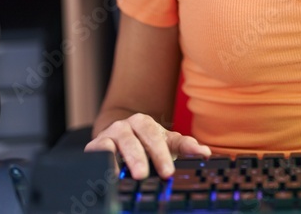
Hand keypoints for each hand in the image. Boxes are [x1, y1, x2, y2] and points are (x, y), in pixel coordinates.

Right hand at [85, 112, 210, 178]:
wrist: (115, 141)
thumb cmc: (145, 144)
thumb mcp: (166, 144)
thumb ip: (186, 147)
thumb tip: (206, 153)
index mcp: (144, 123)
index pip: (155, 136)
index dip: (162, 154)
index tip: (169, 173)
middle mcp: (126, 126)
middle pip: (136, 140)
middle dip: (144, 158)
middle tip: (151, 175)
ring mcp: (109, 135)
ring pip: (116, 143)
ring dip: (125, 159)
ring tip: (134, 176)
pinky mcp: (94, 146)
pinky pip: (97, 151)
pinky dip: (103, 161)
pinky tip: (111, 175)